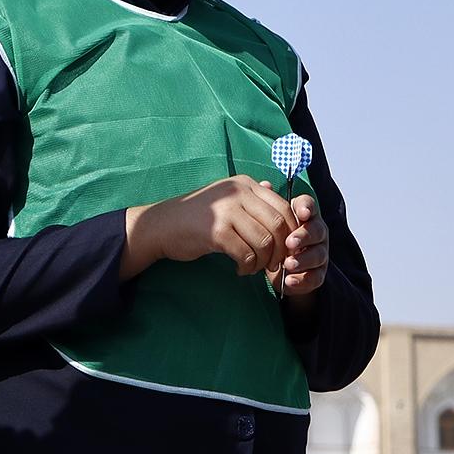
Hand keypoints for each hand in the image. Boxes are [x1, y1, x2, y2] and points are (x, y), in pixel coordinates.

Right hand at [122, 175, 297, 279]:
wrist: (161, 224)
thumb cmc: (197, 216)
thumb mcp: (226, 199)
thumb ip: (253, 200)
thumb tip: (281, 200)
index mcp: (244, 184)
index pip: (283, 207)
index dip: (292, 232)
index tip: (287, 249)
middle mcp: (238, 193)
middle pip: (278, 225)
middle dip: (282, 250)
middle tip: (274, 264)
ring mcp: (227, 211)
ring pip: (264, 242)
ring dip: (264, 261)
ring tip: (254, 268)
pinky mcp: (216, 231)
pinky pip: (246, 254)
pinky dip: (247, 268)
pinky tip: (239, 270)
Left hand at [276, 194, 328, 297]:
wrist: (280, 269)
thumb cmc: (275, 239)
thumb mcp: (269, 222)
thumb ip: (268, 204)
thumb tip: (265, 185)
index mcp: (304, 216)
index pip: (309, 206)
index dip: (307, 208)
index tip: (301, 212)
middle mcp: (316, 233)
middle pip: (317, 231)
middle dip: (304, 236)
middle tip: (290, 242)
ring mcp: (319, 254)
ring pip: (318, 255)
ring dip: (303, 259)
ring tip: (288, 264)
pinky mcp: (317, 275)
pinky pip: (315, 277)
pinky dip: (303, 280)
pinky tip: (289, 280)